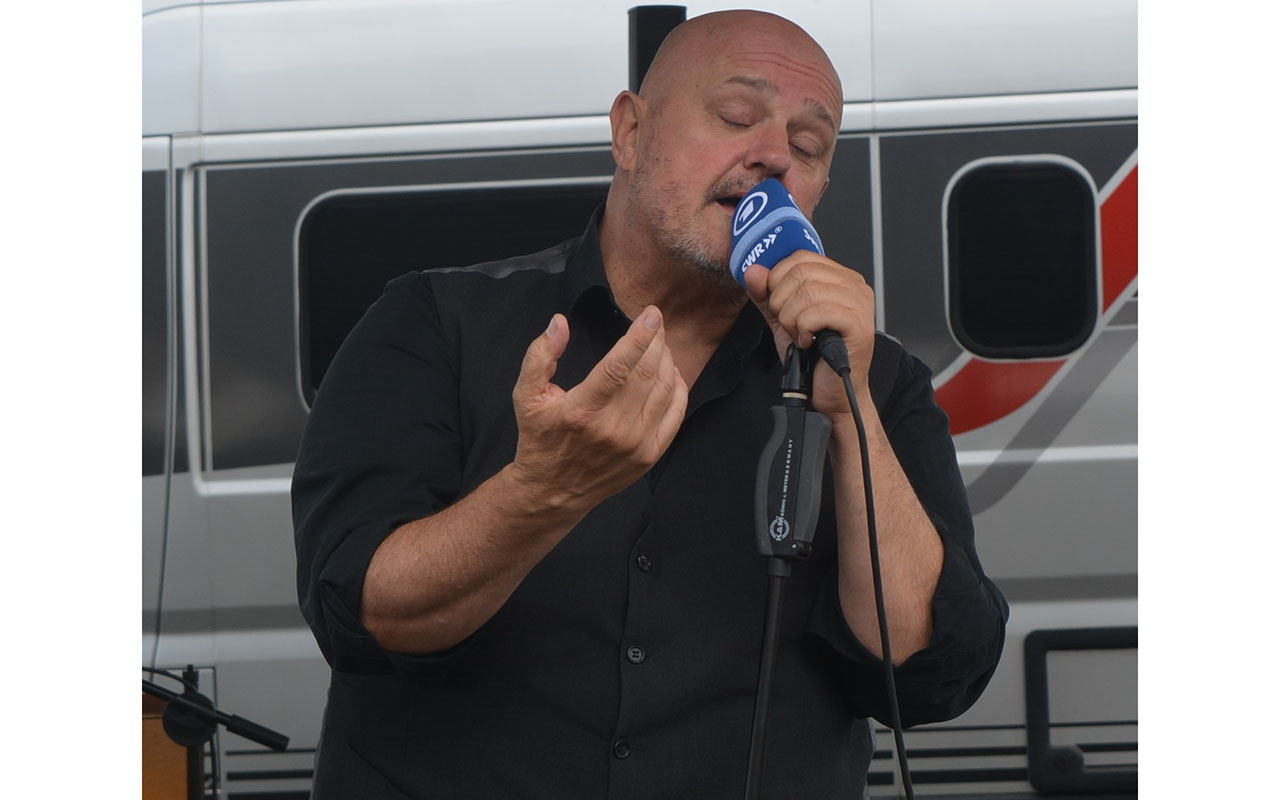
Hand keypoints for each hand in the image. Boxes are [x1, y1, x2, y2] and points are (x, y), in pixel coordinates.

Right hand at [509, 306, 688, 512]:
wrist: (552, 491)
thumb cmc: (540, 438)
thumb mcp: (526, 396)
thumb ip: (540, 356)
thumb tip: (559, 323)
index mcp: (582, 411)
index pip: (619, 366)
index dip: (639, 336)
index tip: (651, 314)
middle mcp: (613, 429)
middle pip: (647, 374)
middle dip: (656, 341)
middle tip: (656, 323)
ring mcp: (635, 445)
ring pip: (664, 391)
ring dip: (667, 361)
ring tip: (661, 345)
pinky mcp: (649, 456)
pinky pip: (675, 415)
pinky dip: (678, 389)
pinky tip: (672, 373)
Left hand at [743, 253, 875, 418]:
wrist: (832, 393)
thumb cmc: (813, 357)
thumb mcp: (783, 320)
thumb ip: (767, 294)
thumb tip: (754, 271)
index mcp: (839, 278)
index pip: (801, 257)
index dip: (778, 279)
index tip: (777, 305)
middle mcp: (854, 285)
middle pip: (801, 272)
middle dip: (782, 302)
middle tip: (788, 325)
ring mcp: (860, 303)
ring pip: (808, 292)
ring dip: (791, 318)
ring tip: (799, 335)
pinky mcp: (859, 324)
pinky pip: (819, 312)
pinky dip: (804, 329)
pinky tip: (808, 342)